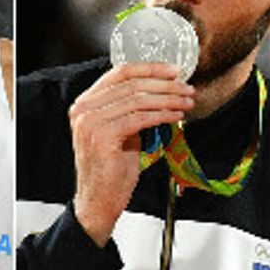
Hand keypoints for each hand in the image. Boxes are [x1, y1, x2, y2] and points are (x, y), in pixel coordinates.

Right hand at [70, 63, 193, 245]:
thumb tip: (162, 91)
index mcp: (85, 104)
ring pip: (138, 99)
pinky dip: (162, 115)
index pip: (119, 73)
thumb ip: (131, 110)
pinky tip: (176, 116)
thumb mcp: (121, 132)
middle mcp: (83, 110)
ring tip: (186, 102)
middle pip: (131, 84)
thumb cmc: (111, 170)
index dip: (149, 69)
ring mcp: (90, 123)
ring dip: (168, 99)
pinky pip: (140, 118)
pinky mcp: (102, 137)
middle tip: (186, 88)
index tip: (173, 71)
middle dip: (164, 84)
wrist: (98, 201)